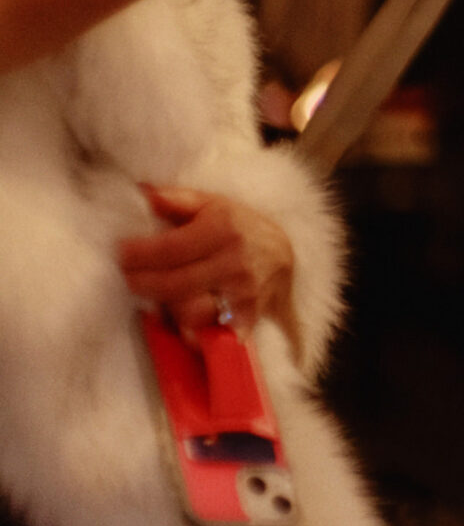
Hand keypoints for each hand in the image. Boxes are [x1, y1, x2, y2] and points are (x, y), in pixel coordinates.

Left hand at [119, 184, 293, 341]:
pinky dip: (193, 333)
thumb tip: (143, 192)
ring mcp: (242, 293)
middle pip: (173, 284)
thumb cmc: (240, 226)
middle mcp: (234, 262)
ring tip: (152, 294)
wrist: (282, 253)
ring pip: (191, 311)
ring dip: (165, 306)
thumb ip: (176, 199)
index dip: (138, 254)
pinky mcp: (247, 317)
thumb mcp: (213, 203)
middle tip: (126, 275)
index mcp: (223, 230)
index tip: (119, 252)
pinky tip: (179, 323)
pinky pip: (212, 333)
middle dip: (140, 282)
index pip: (170, 248)